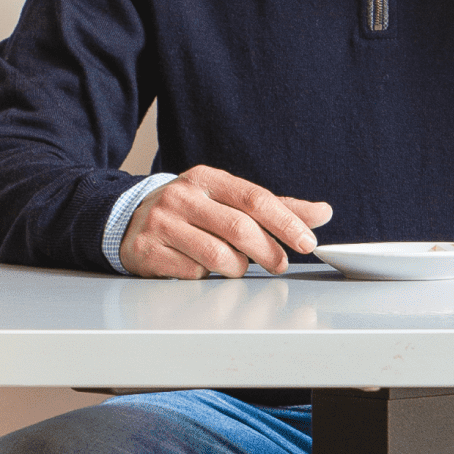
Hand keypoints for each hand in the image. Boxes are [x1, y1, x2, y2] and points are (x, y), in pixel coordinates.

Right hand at [118, 165, 333, 279]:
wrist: (131, 220)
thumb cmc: (192, 211)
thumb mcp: (228, 200)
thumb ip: (275, 208)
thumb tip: (323, 213)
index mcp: (207, 178)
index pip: (255, 199)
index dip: (285, 222)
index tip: (308, 242)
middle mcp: (182, 196)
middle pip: (239, 228)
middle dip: (268, 251)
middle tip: (281, 264)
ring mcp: (162, 223)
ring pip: (217, 255)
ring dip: (238, 267)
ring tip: (238, 265)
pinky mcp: (147, 251)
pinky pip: (192, 273)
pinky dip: (207, 276)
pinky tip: (204, 268)